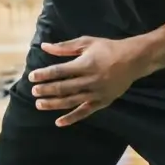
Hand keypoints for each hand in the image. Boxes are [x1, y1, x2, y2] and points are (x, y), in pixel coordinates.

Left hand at [28, 37, 146, 126]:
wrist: (133, 60)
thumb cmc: (107, 48)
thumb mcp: (86, 42)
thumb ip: (65, 47)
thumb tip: (44, 46)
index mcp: (85, 64)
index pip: (59, 71)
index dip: (44, 75)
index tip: (32, 77)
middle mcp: (90, 80)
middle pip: (63, 88)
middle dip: (46, 90)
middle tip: (33, 91)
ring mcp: (96, 93)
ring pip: (71, 101)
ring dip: (54, 104)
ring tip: (39, 104)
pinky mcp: (102, 102)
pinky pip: (85, 112)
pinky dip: (71, 118)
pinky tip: (59, 122)